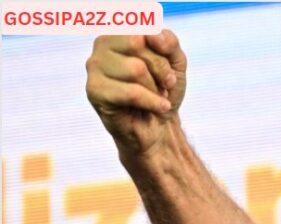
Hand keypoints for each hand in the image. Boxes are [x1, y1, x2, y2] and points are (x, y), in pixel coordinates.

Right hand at [85, 30, 187, 157]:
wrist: (160, 126)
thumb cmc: (163, 90)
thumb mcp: (176, 62)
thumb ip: (169, 41)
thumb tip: (151, 35)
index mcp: (120, 32)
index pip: (145, 29)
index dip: (163, 52)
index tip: (168, 70)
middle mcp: (102, 44)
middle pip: (138, 44)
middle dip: (160, 68)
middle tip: (164, 84)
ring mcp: (94, 67)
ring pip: (135, 68)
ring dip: (155, 88)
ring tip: (156, 96)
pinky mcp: (94, 91)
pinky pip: (131, 92)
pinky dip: (153, 102)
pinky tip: (160, 107)